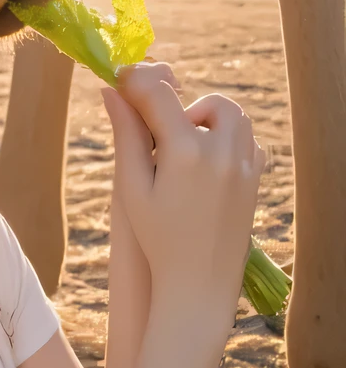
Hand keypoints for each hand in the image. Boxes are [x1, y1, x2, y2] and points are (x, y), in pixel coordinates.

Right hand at [101, 63, 265, 323]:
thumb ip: (126, 135)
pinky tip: (208, 165)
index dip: (136, 80)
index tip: (121, 80)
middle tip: (160, 134)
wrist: (198, 286)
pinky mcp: (256, 182)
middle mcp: (221, 152)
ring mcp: (245, 167)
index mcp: (185, 152)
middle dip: (181, 106)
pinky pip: (250, 143)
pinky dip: (230, 141)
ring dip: (208, 120)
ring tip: (184, 149)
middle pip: (207, 101)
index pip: (159, 93)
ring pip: (234, 118)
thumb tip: (111, 91)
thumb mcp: (132, 188)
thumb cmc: (157, 240)